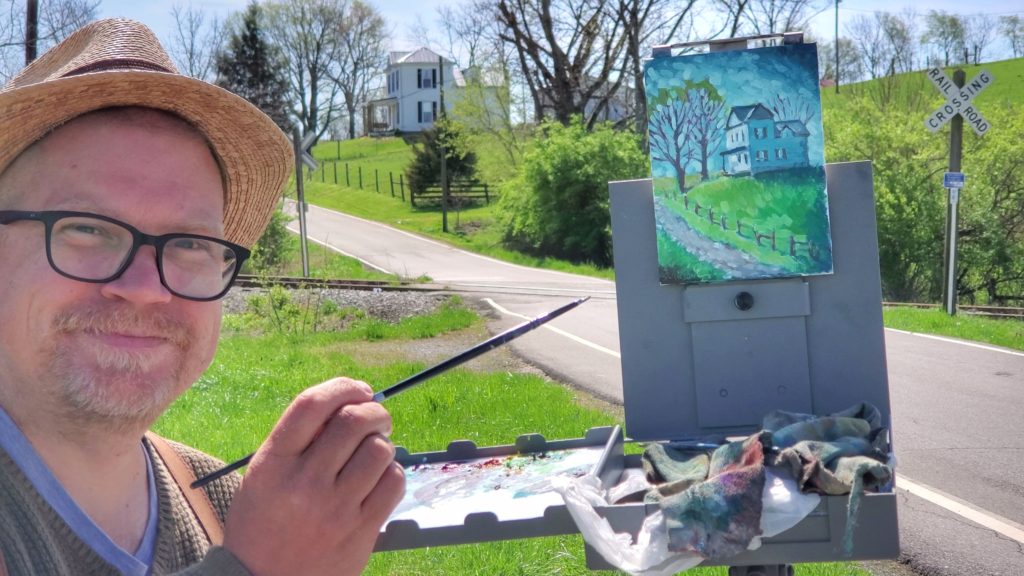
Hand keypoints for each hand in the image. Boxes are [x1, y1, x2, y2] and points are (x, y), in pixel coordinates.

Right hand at [222, 377, 405, 575]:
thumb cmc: (264, 524)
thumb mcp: (264, 477)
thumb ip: (299, 442)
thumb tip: (349, 405)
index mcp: (273, 464)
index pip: (311, 405)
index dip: (342, 387)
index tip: (359, 390)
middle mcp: (304, 483)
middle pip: (352, 421)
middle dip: (374, 411)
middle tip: (376, 419)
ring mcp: (334, 509)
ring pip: (379, 450)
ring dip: (383, 443)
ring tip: (374, 453)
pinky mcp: (360, 532)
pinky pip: (393, 483)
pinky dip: (392, 473)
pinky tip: (379, 479)